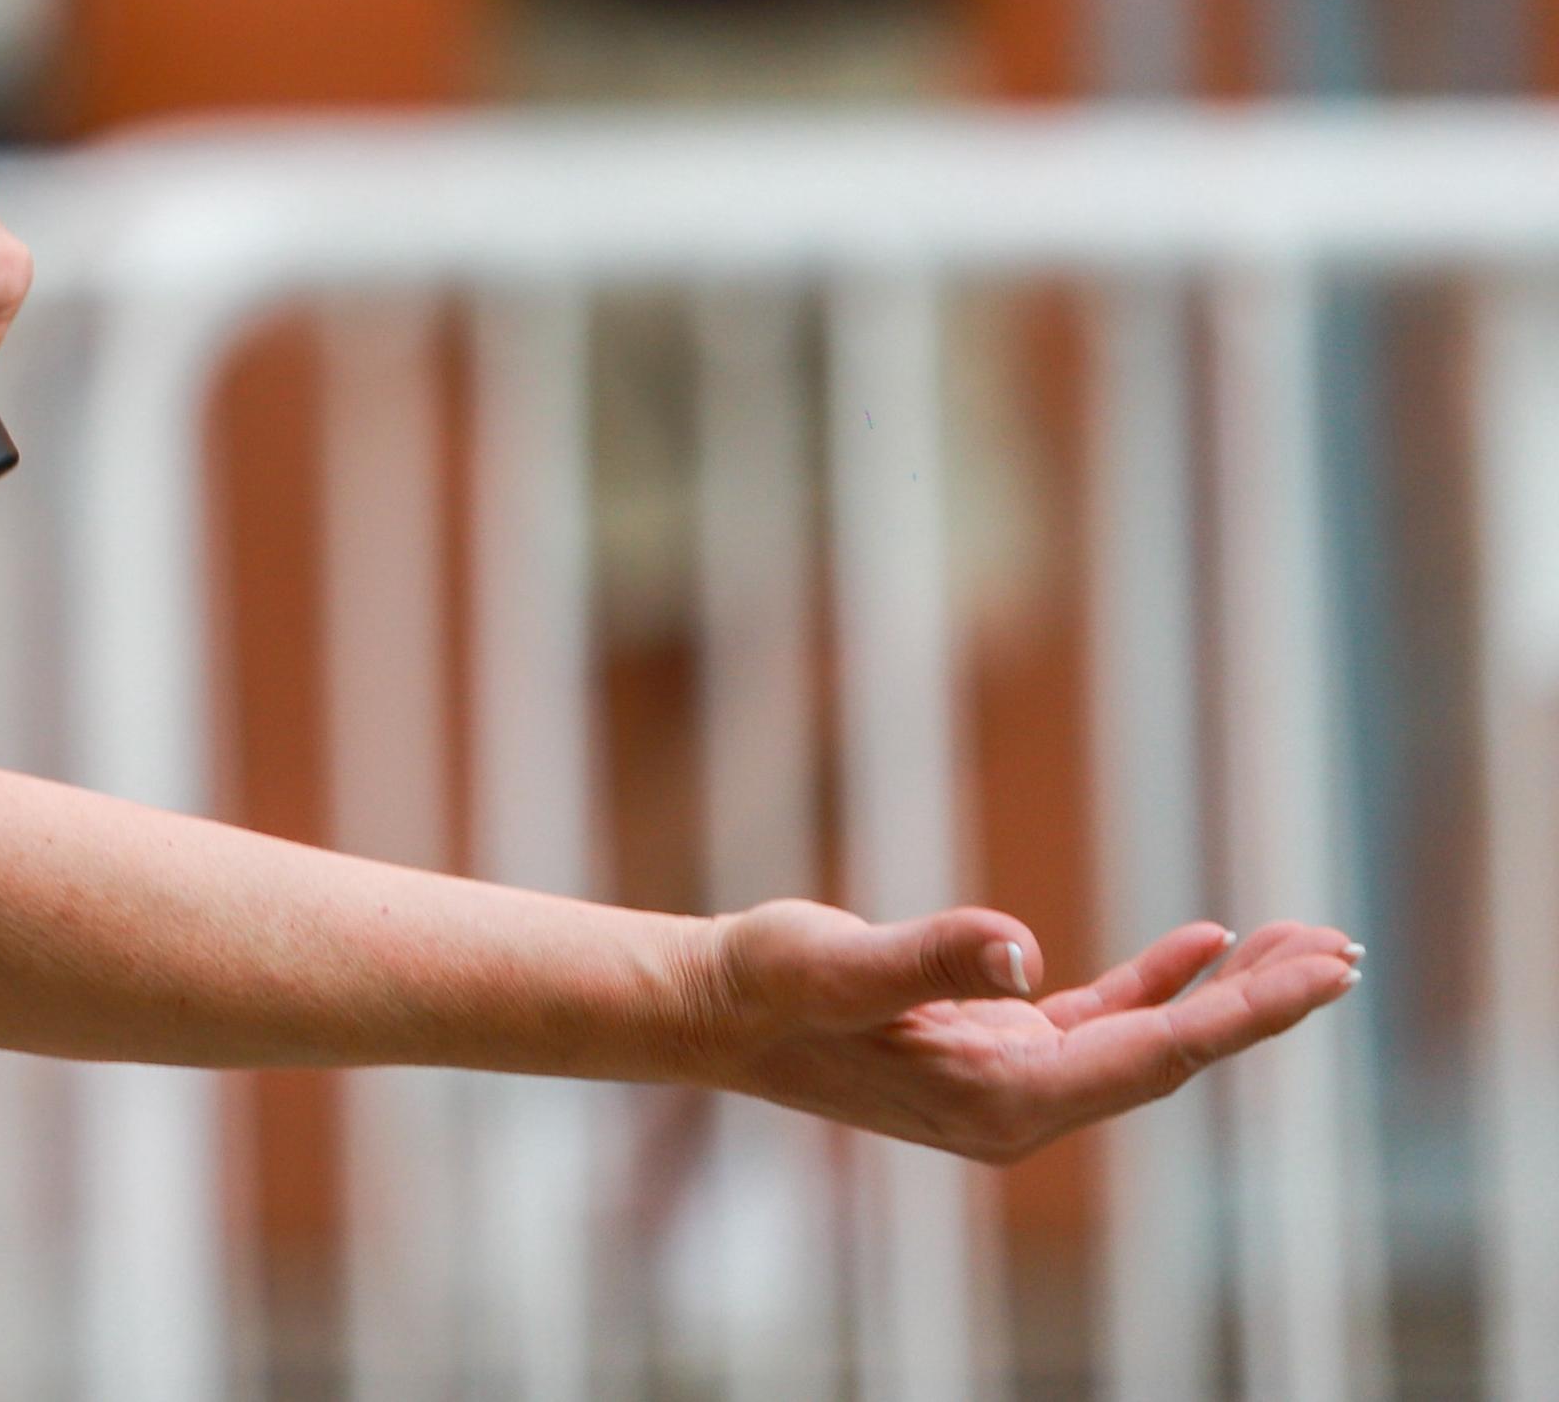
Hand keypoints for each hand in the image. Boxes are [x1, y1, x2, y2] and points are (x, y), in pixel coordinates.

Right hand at [696, 900, 1359, 1163]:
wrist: (707, 1012)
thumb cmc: (763, 988)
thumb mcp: (837, 965)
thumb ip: (930, 960)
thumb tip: (1021, 950)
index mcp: (1002, 1098)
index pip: (1156, 1054)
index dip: (1247, 1013)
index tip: (1321, 972)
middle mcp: (1023, 1106)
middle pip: (1174, 1054)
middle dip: (1262, 1005)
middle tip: (1343, 951)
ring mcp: (1014, 1081)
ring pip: (1150, 1039)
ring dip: (1225, 995)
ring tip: (1302, 946)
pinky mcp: (995, 1048)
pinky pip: (1102, 1022)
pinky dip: (1158, 985)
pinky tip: (1203, 945)